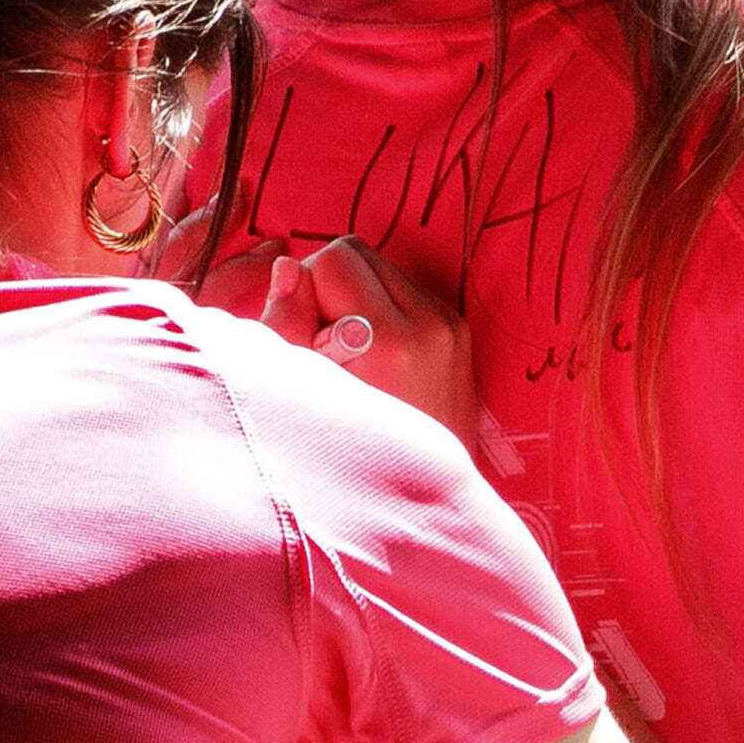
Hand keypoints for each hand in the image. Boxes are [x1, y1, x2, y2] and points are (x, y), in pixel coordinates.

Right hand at [259, 238, 477, 446]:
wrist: (423, 489)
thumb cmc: (348, 448)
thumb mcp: (300, 387)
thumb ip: (285, 322)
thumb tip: (288, 265)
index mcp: (389, 339)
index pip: (333, 259)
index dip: (305, 289)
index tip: (307, 333)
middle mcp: (429, 324)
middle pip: (357, 252)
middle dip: (328, 284)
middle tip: (324, 338)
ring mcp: (450, 325)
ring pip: (381, 267)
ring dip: (354, 294)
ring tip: (351, 350)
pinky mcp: (459, 330)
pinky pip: (404, 288)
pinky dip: (380, 307)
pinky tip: (376, 352)